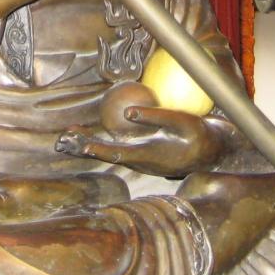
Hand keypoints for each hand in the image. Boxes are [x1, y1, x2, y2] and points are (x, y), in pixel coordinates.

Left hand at [56, 105, 227, 178]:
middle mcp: (141, 163)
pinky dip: (104, 140)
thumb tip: (128, 112)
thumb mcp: (182, 122)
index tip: (82, 144)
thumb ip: (155, 117)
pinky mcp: (143, 155)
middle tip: (64, 139)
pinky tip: (95, 127)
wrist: (211, 153)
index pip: (118, 154)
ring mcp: (141, 160)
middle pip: (108, 155)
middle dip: (85, 148)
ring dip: (90, 145)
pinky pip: (120, 147)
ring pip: (111, 152)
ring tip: (70, 134)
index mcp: (149, 157)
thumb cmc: (198, 134)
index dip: (98, 149)